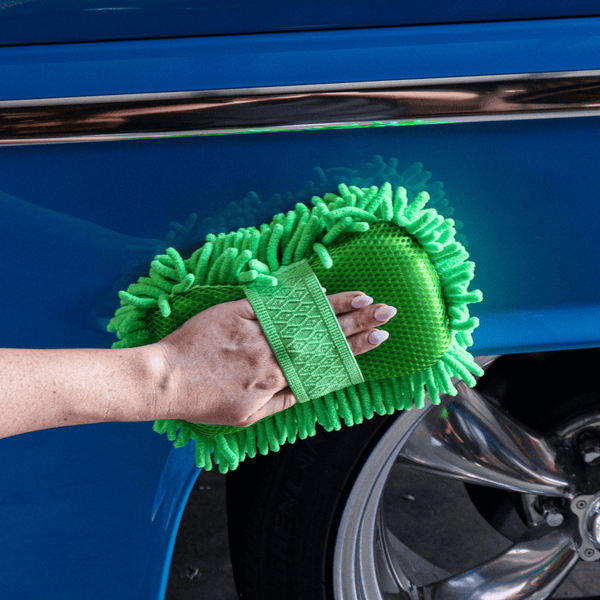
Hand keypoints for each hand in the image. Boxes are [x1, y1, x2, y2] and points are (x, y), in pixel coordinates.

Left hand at [152, 291, 395, 426]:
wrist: (165, 379)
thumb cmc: (203, 401)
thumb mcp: (247, 416)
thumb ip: (282, 401)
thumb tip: (308, 388)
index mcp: (277, 378)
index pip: (325, 359)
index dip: (355, 347)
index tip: (379, 337)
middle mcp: (272, 353)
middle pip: (323, 335)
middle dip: (359, 322)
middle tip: (387, 311)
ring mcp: (255, 331)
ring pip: (302, 318)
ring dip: (336, 307)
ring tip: (364, 298)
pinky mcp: (238, 313)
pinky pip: (272, 303)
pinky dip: (296, 296)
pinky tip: (318, 289)